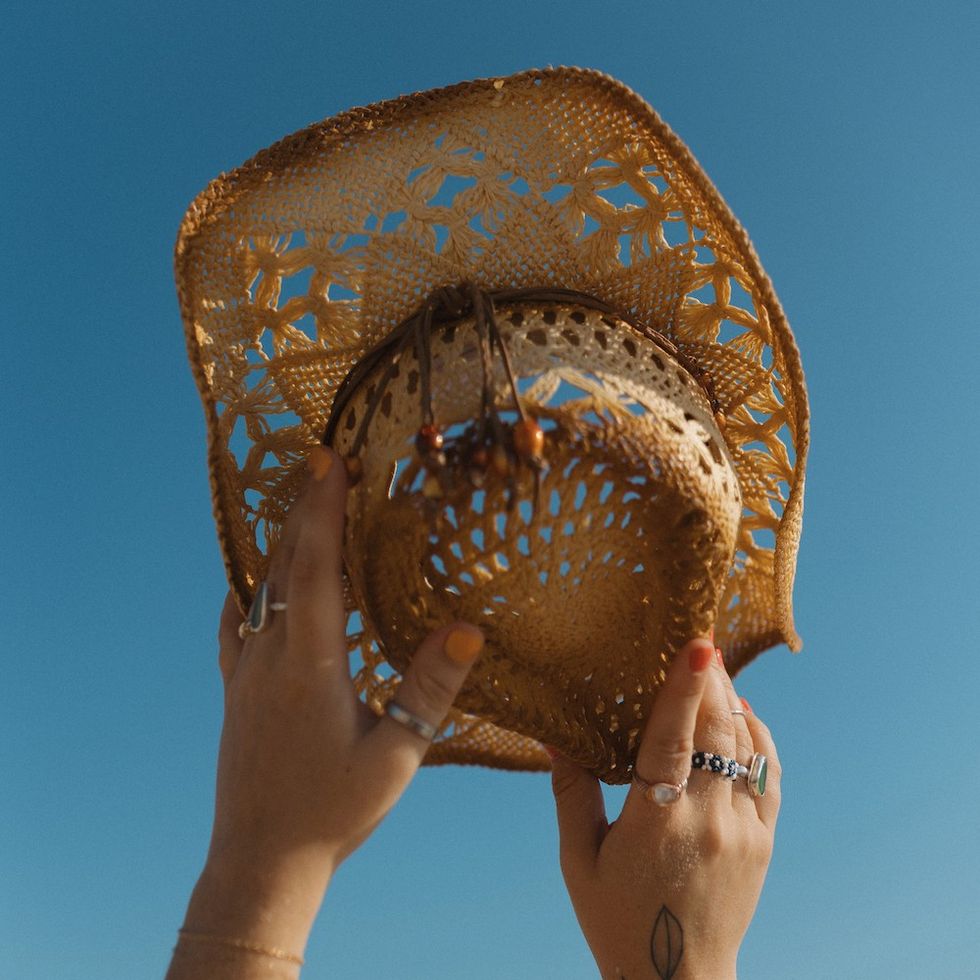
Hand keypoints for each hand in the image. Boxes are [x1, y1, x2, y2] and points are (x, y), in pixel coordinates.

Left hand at [170, 447, 483, 974]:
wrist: (261, 863)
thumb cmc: (336, 810)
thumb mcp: (399, 754)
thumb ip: (430, 687)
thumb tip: (469, 626)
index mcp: (310, 666)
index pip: (316, 569)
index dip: (324, 510)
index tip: (331, 460)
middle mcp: (270, 658)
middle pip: (284, 565)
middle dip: (303, 508)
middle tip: (321, 461)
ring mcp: (245, 673)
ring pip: (261, 590)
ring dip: (281, 544)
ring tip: (299, 507)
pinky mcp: (235, 693)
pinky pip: (238, 626)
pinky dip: (250, 591)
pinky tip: (251, 585)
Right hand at [550, 639, 779, 979]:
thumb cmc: (617, 920)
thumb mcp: (579, 859)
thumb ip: (571, 791)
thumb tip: (555, 732)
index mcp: (657, 823)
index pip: (673, 740)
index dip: (685, 688)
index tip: (697, 644)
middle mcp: (708, 821)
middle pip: (716, 731)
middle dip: (709, 681)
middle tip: (698, 643)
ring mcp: (743, 832)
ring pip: (745, 747)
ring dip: (730, 703)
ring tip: (714, 669)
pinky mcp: (763, 842)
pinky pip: (769, 776)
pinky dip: (757, 738)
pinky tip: (740, 713)